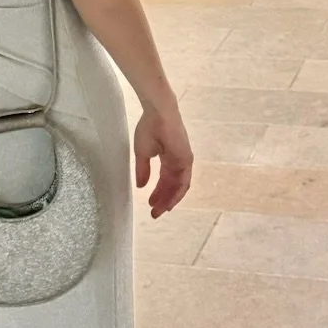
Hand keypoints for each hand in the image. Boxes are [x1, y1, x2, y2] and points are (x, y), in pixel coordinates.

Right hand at [134, 103, 192, 217]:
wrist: (158, 114)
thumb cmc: (150, 128)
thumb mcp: (143, 153)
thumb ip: (143, 170)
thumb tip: (141, 186)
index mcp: (168, 158)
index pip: (165, 181)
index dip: (158, 194)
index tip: (150, 205)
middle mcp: (178, 161)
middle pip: (172, 186)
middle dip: (163, 200)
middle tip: (154, 213)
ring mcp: (184, 161)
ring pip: (178, 186)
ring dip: (169, 200)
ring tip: (159, 210)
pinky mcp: (186, 160)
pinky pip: (183, 182)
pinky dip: (176, 193)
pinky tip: (167, 202)